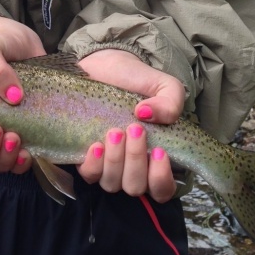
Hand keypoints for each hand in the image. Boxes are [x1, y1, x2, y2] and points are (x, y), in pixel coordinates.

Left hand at [76, 49, 184, 201]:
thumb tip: (149, 116)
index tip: (159, 152)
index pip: (162, 189)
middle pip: (135, 187)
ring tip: (115, 132)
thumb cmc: (135, 79)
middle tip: (134, 129)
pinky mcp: (84, 156)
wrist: (102, 65)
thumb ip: (171, 102)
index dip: (161, 179)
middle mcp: (132, 166)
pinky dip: (93, 164)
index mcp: (155, 157)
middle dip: (135, 161)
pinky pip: (88, 175)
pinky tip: (96, 145)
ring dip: (115, 161)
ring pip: (112, 184)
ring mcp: (107, 164)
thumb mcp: (162, 85)